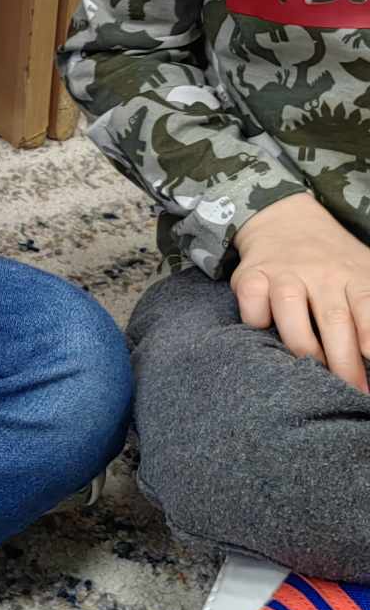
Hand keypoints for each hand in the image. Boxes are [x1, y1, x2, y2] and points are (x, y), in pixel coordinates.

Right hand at [231, 191, 369, 394]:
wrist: (286, 219)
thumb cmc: (333, 261)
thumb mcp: (363, 272)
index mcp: (353, 274)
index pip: (367, 304)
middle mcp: (320, 272)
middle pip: (333, 319)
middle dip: (342, 362)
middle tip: (350, 390)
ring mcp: (284, 272)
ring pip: (291, 311)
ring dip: (302, 346)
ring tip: (310, 370)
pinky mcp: (251, 274)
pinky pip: (252, 303)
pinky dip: (256, 320)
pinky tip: (266, 330)